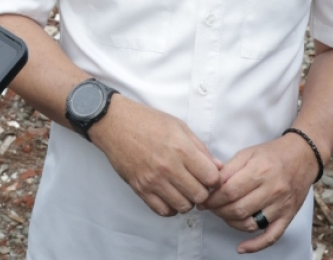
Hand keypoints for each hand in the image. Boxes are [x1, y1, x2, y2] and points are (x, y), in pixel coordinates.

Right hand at [89, 95, 221, 217]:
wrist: (115, 124)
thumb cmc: (147, 121)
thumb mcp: (179, 126)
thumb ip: (200, 148)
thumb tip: (217, 167)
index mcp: (181, 149)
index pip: (211, 177)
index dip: (214, 178)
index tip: (209, 175)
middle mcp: (168, 167)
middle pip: (199, 195)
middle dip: (203, 191)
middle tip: (197, 183)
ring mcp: (153, 180)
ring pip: (183, 206)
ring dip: (187, 200)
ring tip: (183, 189)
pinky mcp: (140, 188)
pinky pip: (162, 211)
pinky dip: (170, 207)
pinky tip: (169, 195)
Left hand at [201, 134, 318, 253]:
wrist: (303, 156)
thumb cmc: (272, 154)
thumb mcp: (247, 153)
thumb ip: (228, 169)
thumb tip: (210, 185)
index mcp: (260, 170)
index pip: (229, 191)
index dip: (212, 199)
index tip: (203, 200)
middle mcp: (272, 189)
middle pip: (238, 209)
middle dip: (218, 211)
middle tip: (211, 207)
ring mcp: (281, 205)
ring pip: (250, 224)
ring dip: (231, 223)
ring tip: (223, 215)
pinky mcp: (288, 216)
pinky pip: (271, 236)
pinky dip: (255, 245)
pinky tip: (241, 248)